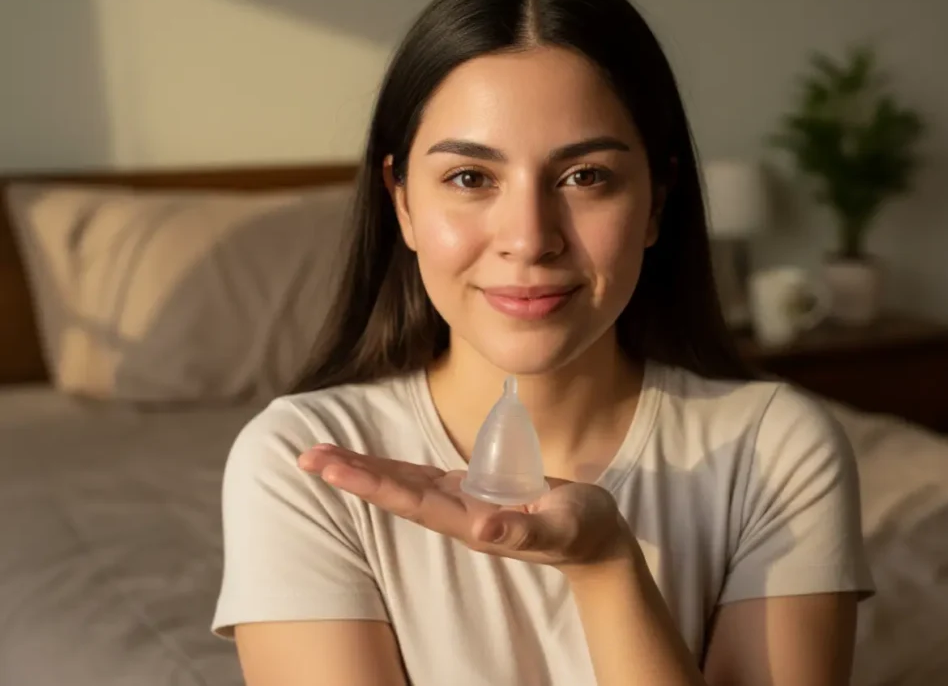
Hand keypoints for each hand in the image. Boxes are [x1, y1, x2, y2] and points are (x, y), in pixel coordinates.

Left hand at [297, 444, 632, 571]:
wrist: (593, 541)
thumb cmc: (583, 532)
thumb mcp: (562, 529)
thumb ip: (525, 532)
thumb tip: (484, 526)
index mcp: (472, 521)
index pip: (411, 501)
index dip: (370, 484)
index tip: (332, 470)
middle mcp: (457, 513)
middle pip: (393, 492)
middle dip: (350, 474)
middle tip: (305, 457)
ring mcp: (460, 503)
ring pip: (401, 483)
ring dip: (361, 470)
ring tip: (321, 456)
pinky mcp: (470, 491)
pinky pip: (420, 477)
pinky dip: (389, 467)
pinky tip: (366, 462)